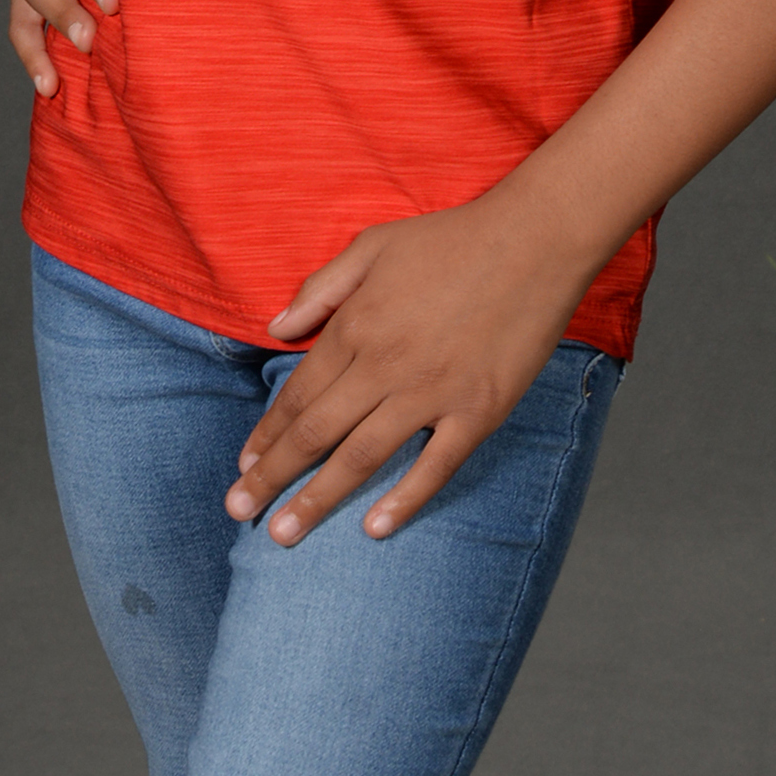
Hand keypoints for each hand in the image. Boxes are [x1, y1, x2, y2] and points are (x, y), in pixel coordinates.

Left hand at [227, 194, 597, 544]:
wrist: (535, 240)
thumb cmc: (452, 239)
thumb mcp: (373, 245)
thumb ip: (321, 289)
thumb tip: (275, 328)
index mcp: (356, 326)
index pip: (297, 394)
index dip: (267, 433)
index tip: (244, 464)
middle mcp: (385, 365)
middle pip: (316, 434)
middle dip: (272, 477)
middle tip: (240, 511)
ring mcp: (433, 393)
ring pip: (362, 458)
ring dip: (318, 499)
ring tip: (283, 536)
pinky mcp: (478, 410)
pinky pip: (435, 466)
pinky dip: (404, 500)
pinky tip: (375, 529)